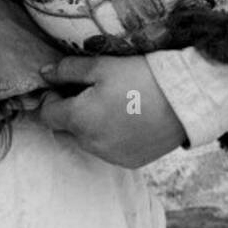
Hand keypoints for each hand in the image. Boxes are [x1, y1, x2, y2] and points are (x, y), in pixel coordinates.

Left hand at [36, 55, 187, 167]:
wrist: (184, 100)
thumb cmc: (140, 77)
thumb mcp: (101, 66)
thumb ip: (67, 70)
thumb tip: (44, 74)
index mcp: (79, 119)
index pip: (46, 114)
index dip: (51, 97)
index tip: (65, 84)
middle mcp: (90, 144)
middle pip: (64, 129)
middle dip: (68, 112)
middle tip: (89, 91)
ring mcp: (110, 156)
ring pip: (85, 140)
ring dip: (89, 125)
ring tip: (112, 103)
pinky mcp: (129, 162)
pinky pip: (107, 149)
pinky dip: (109, 136)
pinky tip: (126, 118)